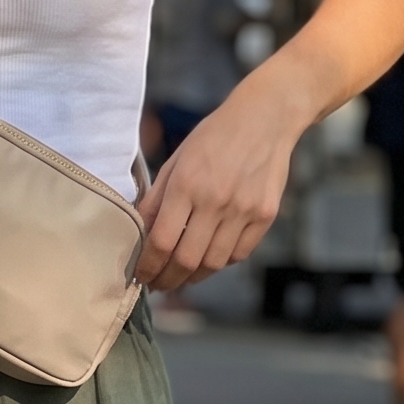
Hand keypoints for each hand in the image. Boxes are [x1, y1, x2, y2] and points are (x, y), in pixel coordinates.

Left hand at [135, 80, 295, 291]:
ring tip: (182, 276)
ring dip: (194, 276)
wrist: (265, 118)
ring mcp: (243, 210)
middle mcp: (215, 200)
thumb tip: (138, 236)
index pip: (161, 241)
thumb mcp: (177, 160)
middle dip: (168, 280)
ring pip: (213, 263)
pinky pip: (238, 253)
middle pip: (187, 260)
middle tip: (159, 284)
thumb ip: (157, 199)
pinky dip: (221, 262)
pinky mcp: (265, 215)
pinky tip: (210, 258)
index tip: (142, 276)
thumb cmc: (214, 138)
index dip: (148, 266)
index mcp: (187, 184)